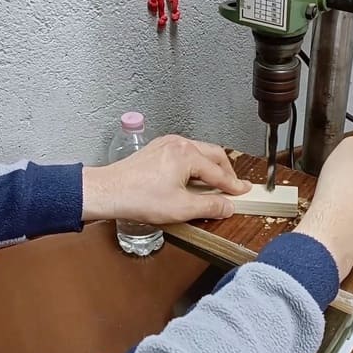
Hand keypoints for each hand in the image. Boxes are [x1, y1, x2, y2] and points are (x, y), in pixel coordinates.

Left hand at [81, 135, 251, 222]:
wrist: (107, 192)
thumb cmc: (138, 198)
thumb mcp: (181, 208)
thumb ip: (210, 206)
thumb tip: (227, 206)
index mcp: (188, 155)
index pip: (219, 172)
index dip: (233, 185)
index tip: (244, 191)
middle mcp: (179, 144)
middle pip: (213, 155)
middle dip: (226, 171)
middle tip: (233, 186)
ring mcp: (166, 144)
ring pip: (199, 151)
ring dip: (210, 166)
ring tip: (214, 184)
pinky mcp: (156, 150)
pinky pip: (184, 153)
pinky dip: (195, 164)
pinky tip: (192, 178)